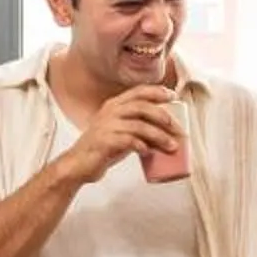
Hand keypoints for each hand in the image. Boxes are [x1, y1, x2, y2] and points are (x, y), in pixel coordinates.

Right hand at [57, 86, 181, 181]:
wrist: (79, 164)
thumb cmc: (103, 148)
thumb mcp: (122, 132)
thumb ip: (140, 126)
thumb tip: (168, 131)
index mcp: (114, 105)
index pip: (138, 91)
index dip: (157, 92)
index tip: (173, 96)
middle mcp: (110, 112)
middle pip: (142, 106)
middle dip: (163, 116)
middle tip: (178, 129)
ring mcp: (106, 126)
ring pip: (138, 125)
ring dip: (159, 136)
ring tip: (172, 146)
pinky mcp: (104, 142)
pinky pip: (127, 140)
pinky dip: (141, 145)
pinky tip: (148, 152)